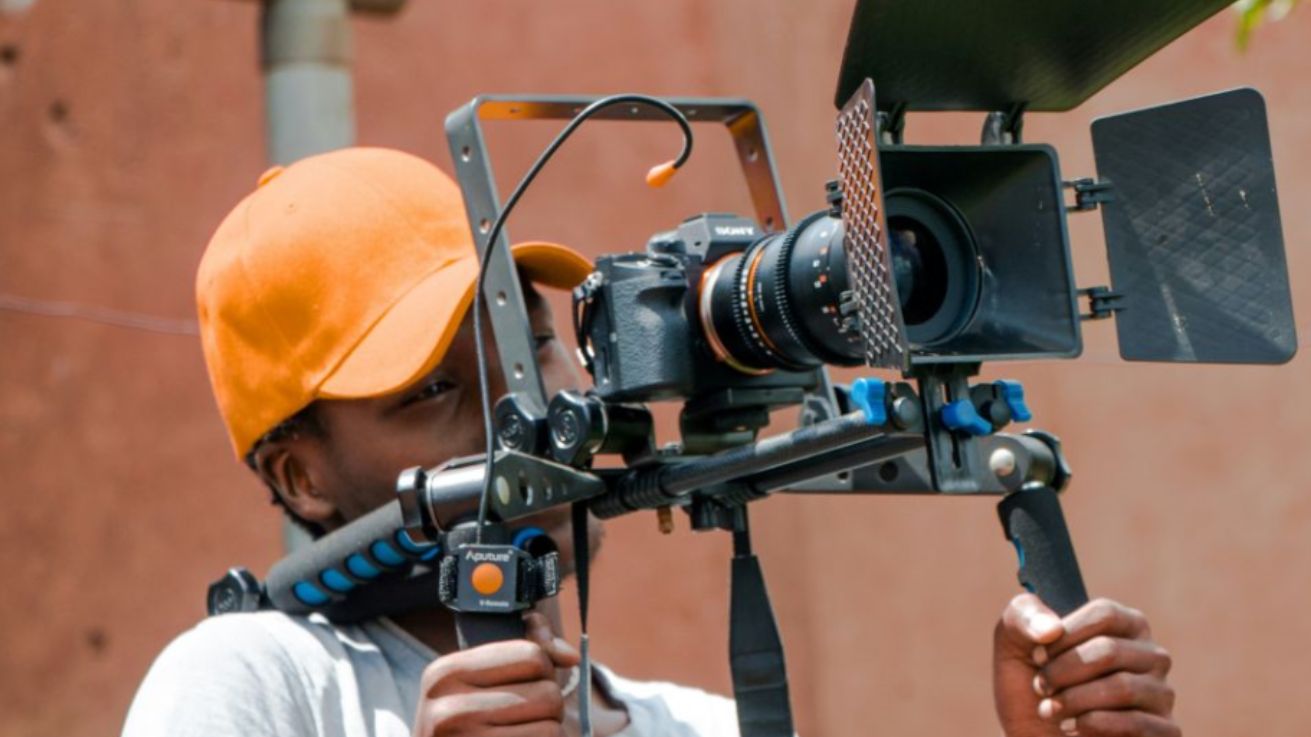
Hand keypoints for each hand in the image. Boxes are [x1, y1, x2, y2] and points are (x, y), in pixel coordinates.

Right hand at [412, 612, 579, 736]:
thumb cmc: (471, 721)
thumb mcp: (483, 679)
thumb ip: (526, 650)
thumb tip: (570, 656)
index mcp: (445, 673)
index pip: (531, 655)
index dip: (544, 670)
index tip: (528, 685)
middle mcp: (448, 710)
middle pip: (547, 693)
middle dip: (550, 708)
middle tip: (528, 720)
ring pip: (552, 728)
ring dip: (549, 733)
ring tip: (523, 734)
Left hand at [994, 595, 1177, 736]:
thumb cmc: (1029, 684)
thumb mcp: (1013, 642)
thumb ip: (1023, 616)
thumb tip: (1050, 629)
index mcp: (1125, 624)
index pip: (1104, 614)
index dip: (1063, 636)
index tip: (1037, 655)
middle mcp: (1151, 655)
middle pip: (1109, 651)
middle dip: (1061, 672)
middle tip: (1040, 688)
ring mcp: (1161, 695)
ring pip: (1122, 688)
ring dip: (1072, 701)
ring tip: (1049, 710)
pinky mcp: (1165, 731)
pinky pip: (1136, 724)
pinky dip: (1093, 727)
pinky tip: (1073, 730)